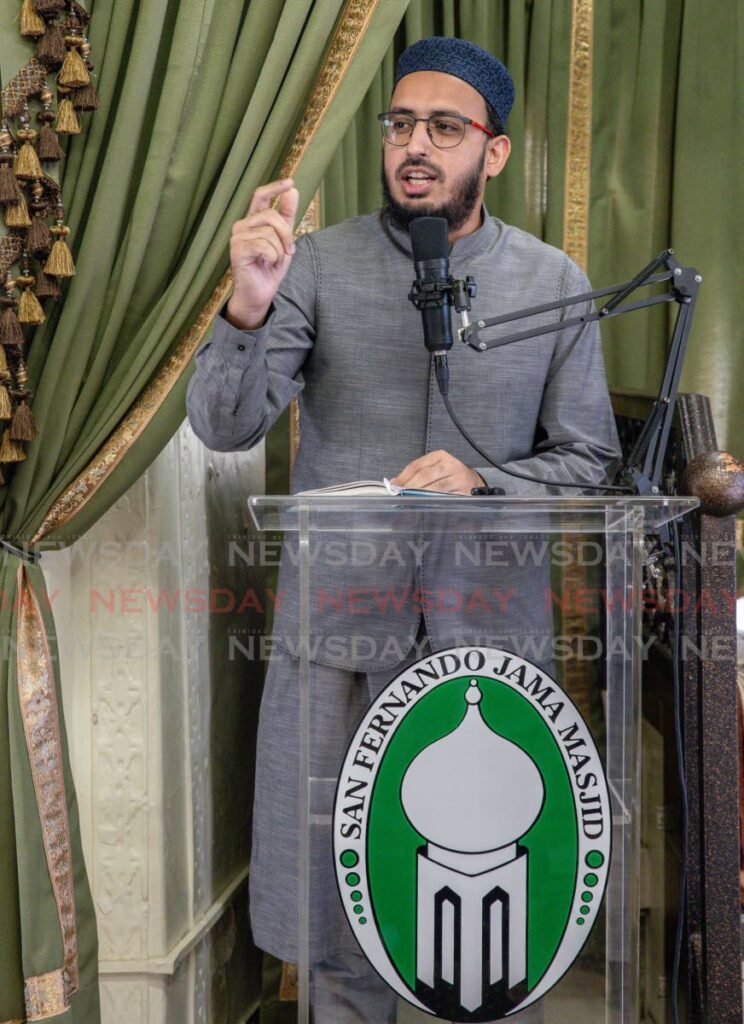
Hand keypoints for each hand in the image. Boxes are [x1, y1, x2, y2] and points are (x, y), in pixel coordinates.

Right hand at [226, 178, 299, 329]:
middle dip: (286, 233)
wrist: (259, 294)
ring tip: (274, 261)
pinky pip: (264, 246)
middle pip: (270, 215)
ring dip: (279, 250)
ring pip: (269, 232)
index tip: (290, 183)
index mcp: (253, 221)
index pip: (261, 196)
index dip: (275, 187)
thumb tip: (293, 190)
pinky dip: (272, 257)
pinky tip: (266, 264)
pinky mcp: (238, 250)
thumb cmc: (269, 268)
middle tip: (289, 250)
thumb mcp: (284, 240)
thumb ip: (287, 216)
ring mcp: (238, 237)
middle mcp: (242, 225)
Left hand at [391, 450, 484, 494]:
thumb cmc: (450, 477)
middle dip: (410, 487)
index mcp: (440, 456)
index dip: (404, 477)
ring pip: (434, 488)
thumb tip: (395, 483)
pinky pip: (445, 499)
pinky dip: (433, 503)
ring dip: (419, 496)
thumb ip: (416, 474)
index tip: (394, 486)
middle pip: (424, 476)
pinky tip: (425, 507)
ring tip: (409, 502)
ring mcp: (459, 479)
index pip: (417, 465)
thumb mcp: (434, 469)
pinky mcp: (464, 492)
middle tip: (399, 496)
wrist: (474, 483)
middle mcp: (451, 465)